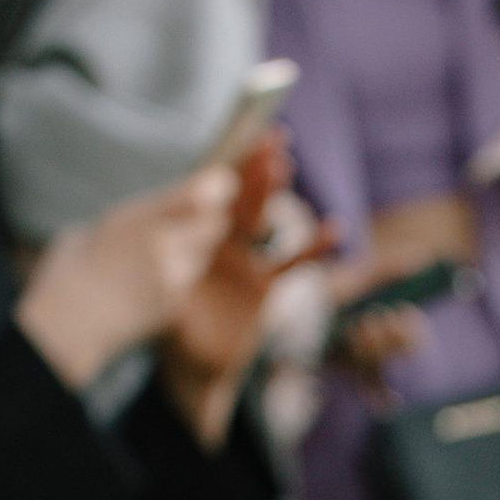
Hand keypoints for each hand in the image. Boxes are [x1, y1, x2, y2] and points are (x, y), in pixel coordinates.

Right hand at [16, 168, 239, 392]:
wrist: (68, 327)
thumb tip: (156, 215)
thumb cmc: (70, 272)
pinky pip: (189, 279)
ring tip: (160, 251)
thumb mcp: (96, 230)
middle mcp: (163, 248)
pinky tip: (153, 277)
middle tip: (200, 215)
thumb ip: (134, 221)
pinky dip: (181, 274)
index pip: (193, 198)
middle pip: (212, 225)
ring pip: (203, 254)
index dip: (215, 187)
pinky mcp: (176, 304)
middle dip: (209, 219)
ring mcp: (173, 279)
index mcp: (137, 220)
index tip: (227, 181)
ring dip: (194, 248)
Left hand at [159, 139, 329, 443]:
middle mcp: (218, 242)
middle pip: (239, 194)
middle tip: (272, 137)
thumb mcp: (165, 282)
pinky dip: (314, 248)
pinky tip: (335, 230)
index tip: (237, 131)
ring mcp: (244, 262)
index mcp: (190, 235)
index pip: (209, 188)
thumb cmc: (169, 326)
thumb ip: (177, 242)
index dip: (224, 160)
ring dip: (275, 193)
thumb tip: (186, 201)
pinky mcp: (265, 288)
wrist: (190, 369)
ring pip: (263, 219)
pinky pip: (293, 264)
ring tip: (286, 166)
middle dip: (255, 166)